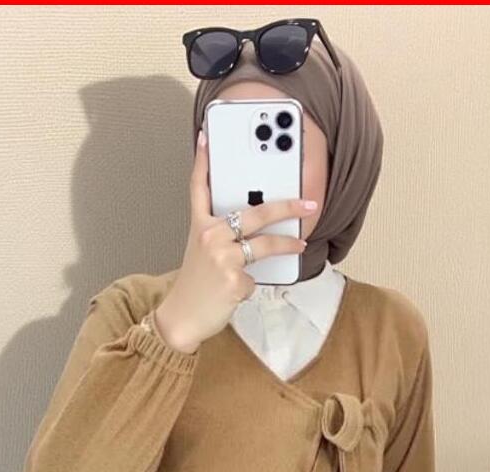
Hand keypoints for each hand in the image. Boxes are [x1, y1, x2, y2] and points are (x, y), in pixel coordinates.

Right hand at [153, 129, 314, 352]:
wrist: (182, 316)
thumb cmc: (196, 284)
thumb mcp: (201, 252)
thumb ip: (220, 234)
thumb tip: (252, 227)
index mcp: (200, 226)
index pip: (199, 187)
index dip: (203, 161)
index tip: (207, 137)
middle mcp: (209, 236)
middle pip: (253, 212)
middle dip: (285, 206)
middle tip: (307, 204)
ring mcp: (221, 258)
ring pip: (265, 245)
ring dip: (287, 244)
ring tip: (300, 244)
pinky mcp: (233, 280)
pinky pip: (257, 277)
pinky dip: (253, 285)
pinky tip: (239, 290)